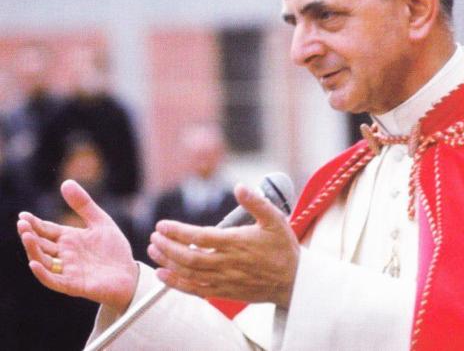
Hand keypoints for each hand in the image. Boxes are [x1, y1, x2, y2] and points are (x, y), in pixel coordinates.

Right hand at [17, 180, 138, 312]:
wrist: (130, 274)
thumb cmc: (114, 250)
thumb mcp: (100, 222)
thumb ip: (84, 204)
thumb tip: (66, 182)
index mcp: (69, 239)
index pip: (46, 230)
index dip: (34, 223)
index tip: (23, 215)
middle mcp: (65, 255)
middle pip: (41, 245)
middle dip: (30, 235)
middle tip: (22, 224)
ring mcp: (68, 270)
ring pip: (44, 261)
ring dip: (33, 250)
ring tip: (26, 236)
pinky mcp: (75, 284)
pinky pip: (54, 280)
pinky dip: (43, 273)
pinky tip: (34, 263)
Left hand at [148, 184, 299, 307]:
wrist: (293, 281)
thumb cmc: (283, 248)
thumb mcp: (275, 219)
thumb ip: (256, 202)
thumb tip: (239, 187)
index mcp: (238, 243)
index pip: (200, 237)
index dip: (178, 231)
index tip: (162, 225)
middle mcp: (228, 263)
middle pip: (189, 256)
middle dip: (168, 246)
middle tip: (155, 237)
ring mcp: (225, 279)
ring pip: (189, 273)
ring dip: (168, 262)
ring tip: (153, 251)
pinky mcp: (224, 291)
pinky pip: (195, 289)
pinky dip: (177, 283)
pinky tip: (164, 274)